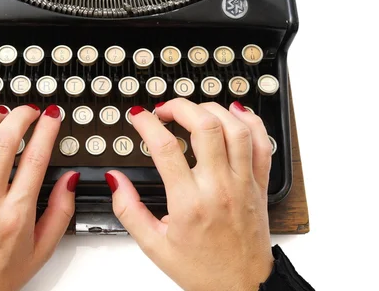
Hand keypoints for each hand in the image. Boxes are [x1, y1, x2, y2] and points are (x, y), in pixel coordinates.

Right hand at [107, 99, 273, 290]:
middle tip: (164, 110)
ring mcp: (242, 183)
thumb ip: (128, 210)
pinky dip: (250, 122)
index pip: (165, 147)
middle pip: (204, 126)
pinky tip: (234, 114)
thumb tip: (116, 179)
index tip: (138, 117)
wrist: (242, 287)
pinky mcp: (259, 184)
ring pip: (235, 128)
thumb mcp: (153, 246)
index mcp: (189, 202)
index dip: (147, 124)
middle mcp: (219, 187)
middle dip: (180, 106)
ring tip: (194, 110)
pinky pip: (262, 144)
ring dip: (212, 109)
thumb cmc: (202, 269)